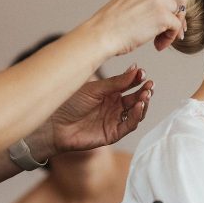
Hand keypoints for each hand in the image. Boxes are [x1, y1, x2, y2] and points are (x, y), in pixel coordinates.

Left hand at [38, 65, 154, 154]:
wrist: (54, 123)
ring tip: (146, 94)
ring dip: (143, 104)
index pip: (129, 85)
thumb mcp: (95, 88)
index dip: (138, 79)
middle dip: (144, 91)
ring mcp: (114, 120)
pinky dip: (136, 116)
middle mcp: (114, 106)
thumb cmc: (69, 103)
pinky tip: (138, 106)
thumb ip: (116, 82)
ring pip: (135, 112)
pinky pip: (128, 125)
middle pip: (135, 98)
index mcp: (110, 92)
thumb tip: (135, 69)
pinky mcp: (112, 134)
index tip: (143, 73)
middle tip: (149, 84)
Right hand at [86, 0, 188, 56]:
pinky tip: (157, 45)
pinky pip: (176, 27)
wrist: (101, 35)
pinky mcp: (162, 15)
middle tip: (170, 32)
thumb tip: (169, 14)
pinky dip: (170, 38)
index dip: (170, 8)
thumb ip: (148, 3)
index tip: (166, 22)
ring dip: (172, 30)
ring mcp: (158, 0)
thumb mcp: (130, 4)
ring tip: (158, 41)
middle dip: (178, 16)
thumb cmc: (111, 26)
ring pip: (179, 14)